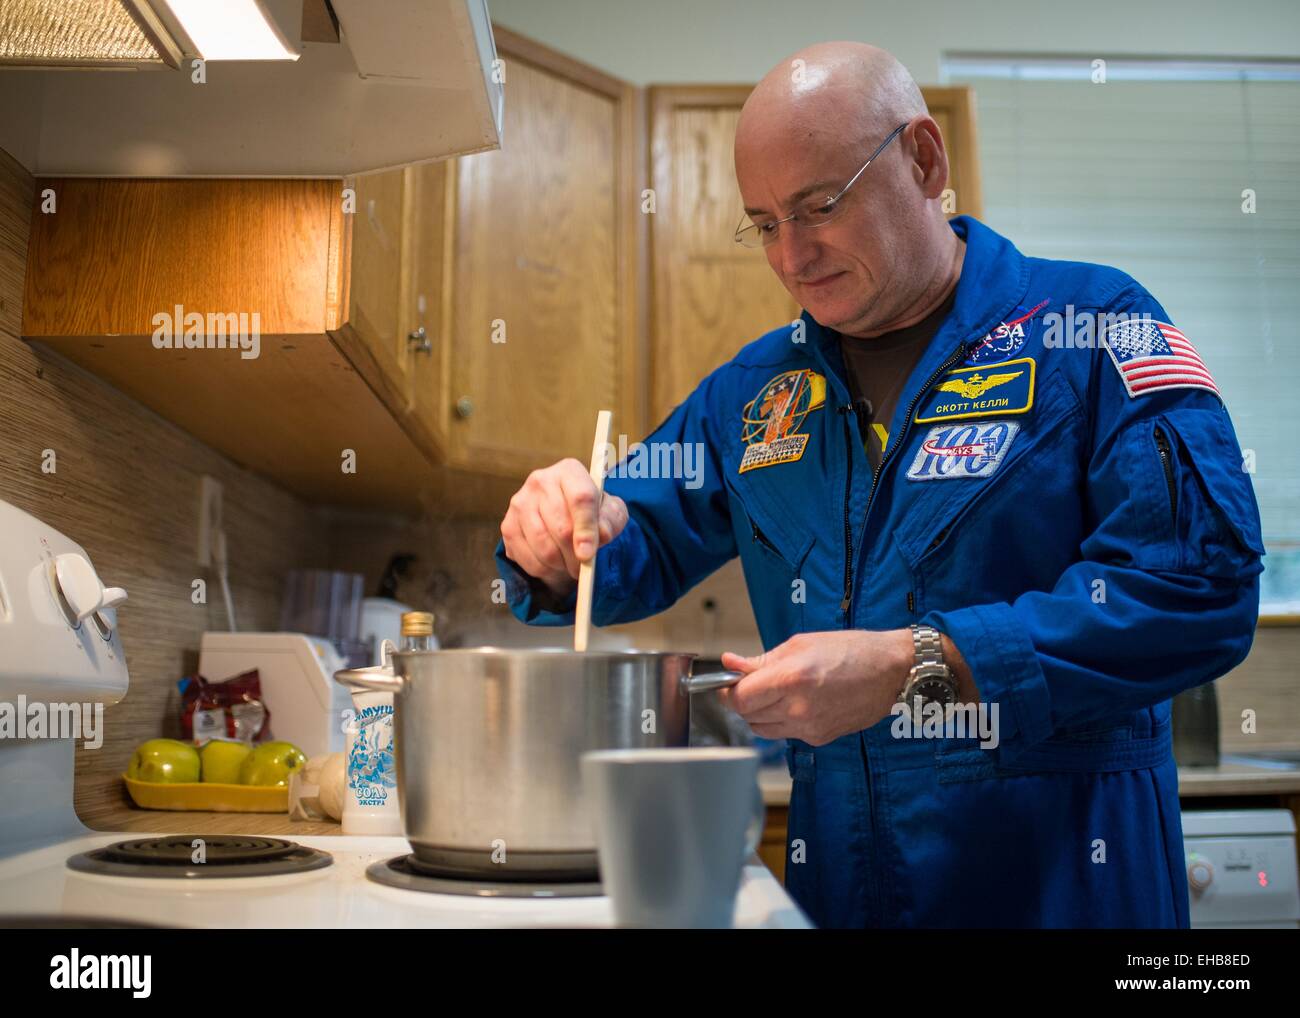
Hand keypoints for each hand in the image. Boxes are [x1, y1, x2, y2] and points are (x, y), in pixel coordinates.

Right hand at [499, 458, 628, 596]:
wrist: (565, 514)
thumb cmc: (592, 512)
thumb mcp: (611, 512)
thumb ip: (611, 520)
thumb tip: (601, 534)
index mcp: (569, 471)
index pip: (580, 499)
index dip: (586, 529)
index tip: (588, 554)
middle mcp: (540, 481)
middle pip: (560, 526)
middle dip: (574, 555)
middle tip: (583, 568)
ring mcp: (520, 502)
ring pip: (541, 544)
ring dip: (559, 564)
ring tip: (569, 565)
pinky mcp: (508, 524)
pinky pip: (525, 556)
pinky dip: (542, 569)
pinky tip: (553, 565)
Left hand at [719, 630, 913, 745]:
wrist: (891, 670)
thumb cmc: (851, 650)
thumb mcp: (800, 644)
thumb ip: (761, 660)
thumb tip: (731, 664)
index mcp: (790, 679)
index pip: (739, 699)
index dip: (727, 692)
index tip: (727, 684)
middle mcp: (798, 709)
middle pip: (748, 716)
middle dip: (744, 700)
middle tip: (753, 683)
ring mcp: (809, 728)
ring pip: (764, 729)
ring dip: (761, 713)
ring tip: (777, 692)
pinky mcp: (820, 738)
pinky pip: (787, 734)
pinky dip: (783, 720)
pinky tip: (798, 702)